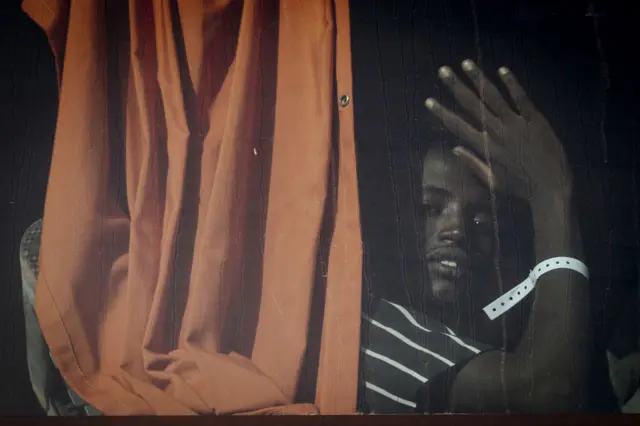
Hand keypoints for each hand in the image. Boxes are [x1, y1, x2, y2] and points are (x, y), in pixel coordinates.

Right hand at [424, 60, 572, 210]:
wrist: (551, 187)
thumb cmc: (520, 188)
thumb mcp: (493, 182)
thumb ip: (474, 164)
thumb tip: (455, 149)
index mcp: (486, 147)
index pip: (458, 126)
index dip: (442, 112)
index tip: (429, 100)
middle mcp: (497, 131)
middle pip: (473, 104)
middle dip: (456, 86)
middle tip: (443, 70)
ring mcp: (516, 123)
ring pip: (493, 96)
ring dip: (479, 78)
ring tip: (466, 63)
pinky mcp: (535, 119)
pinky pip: (521, 98)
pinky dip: (512, 83)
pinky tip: (501, 70)